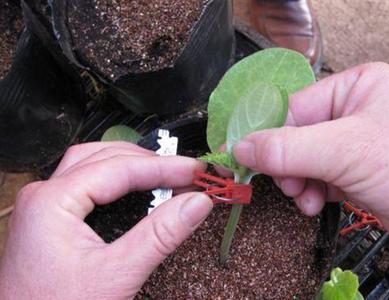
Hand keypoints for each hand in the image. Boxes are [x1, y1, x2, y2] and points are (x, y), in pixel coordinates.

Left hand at [0, 142, 211, 298]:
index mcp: (51, 201)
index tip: (195, 171)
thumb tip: (197, 203)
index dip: (163, 167)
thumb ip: (161, 235)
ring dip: (130, 164)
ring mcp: (43, 206)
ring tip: (164, 173)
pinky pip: (85, 181)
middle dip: (149, 162)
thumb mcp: (117, 275)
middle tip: (185, 172)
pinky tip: (134, 187)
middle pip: (104, 157)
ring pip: (92, 164)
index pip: (119, 168)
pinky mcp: (49, 218)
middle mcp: (43, 195)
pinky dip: (115, 179)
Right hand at [233, 63, 388, 237]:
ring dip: (300, 182)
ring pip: (307, 159)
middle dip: (289, 164)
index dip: (270, 135)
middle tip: (288, 185)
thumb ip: (286, 148)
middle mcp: (356, 108)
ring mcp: (357, 140)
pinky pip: (322, 175)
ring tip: (306, 198)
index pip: (296, 108)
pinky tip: (319, 203)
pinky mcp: (359, 168)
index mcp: (356, 85)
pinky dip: (316, 191)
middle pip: (299, 135)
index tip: (246, 158)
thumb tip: (240, 147)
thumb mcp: (344, 150)